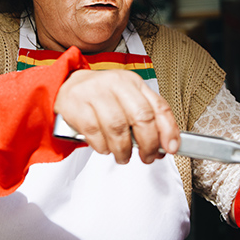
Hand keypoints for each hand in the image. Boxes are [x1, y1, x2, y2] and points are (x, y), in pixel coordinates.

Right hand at [54, 69, 179, 164]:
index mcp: (133, 82)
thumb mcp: (128, 98)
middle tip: (147, 156)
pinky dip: (103, 147)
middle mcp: (115, 84)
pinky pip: (95, 134)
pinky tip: (105, 146)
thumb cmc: (103, 96)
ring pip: (117, 128)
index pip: (158, 106)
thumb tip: (165, 143)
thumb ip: (148, 117)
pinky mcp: (76, 106)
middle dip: (148, 144)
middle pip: (140, 117)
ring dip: (124, 150)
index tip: (170, 148)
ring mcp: (95, 93)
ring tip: (123, 155)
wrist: (69, 87)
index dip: (168, 130)